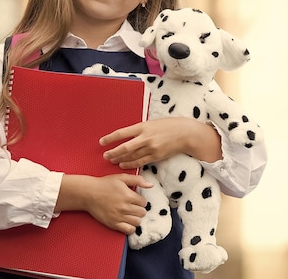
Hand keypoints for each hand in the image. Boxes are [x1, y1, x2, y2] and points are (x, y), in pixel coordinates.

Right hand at [56, 173, 151, 233]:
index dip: (140, 200)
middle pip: (142, 213)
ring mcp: (119, 217)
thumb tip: (151, 185)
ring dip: (136, 218)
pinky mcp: (113, 224)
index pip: (144, 202)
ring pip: (137, 222)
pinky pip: (129, 230)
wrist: (89, 193)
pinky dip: (130, 227)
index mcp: (128, 195)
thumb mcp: (121, 178)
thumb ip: (137, 180)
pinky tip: (127, 221)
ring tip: (130, 213)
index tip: (134, 199)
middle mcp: (125, 207)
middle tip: (132, 206)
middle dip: (139, 209)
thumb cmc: (105, 184)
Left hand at [100, 117, 222, 168]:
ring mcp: (151, 148)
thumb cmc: (170, 125)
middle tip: (105, 156)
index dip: (110, 138)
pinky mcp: (156, 156)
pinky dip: (130, 164)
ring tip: (112, 161)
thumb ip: (141, 129)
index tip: (102, 141)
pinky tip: (124, 165)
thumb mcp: (153, 123)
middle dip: (113, 152)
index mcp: (143, 126)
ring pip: (131, 157)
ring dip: (120, 160)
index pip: (122, 133)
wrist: (186, 133)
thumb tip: (129, 134)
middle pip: (124, 148)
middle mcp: (145, 138)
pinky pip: (140, 162)